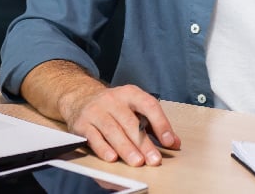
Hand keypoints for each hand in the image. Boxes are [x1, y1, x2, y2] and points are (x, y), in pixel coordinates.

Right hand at [59, 83, 180, 166]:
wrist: (80, 97)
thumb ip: (154, 125)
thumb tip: (174, 142)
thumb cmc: (113, 106)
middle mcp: (112, 100)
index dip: (160, 124)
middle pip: (130, 122)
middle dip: (143, 143)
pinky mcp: (82, 123)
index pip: (148, 106)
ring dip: (126, 148)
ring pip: (112, 130)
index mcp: (130, 94)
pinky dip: (103, 148)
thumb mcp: (134, 108)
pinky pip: (94, 137)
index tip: (169, 141)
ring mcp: (96, 111)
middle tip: (154, 159)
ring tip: (137, 161)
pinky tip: (112, 158)